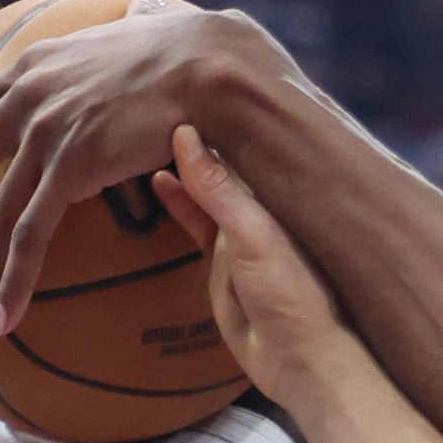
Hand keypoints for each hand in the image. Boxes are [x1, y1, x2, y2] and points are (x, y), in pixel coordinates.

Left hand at [0, 0, 269, 331]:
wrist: (201, 62)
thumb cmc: (179, 53)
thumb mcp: (116, 41)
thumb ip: (95, 58)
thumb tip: (117, 54)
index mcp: (39, 64)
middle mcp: (30, 95)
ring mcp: (45, 133)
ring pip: (0, 212)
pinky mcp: (69, 168)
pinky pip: (30, 234)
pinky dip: (15, 279)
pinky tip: (5, 313)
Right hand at [151, 127, 351, 406]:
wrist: (296, 360)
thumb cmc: (291, 295)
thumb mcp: (252, 235)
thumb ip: (218, 189)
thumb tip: (184, 135)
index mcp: (270, 191)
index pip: (237, 139)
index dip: (211, 113)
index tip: (179, 82)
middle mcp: (255, 207)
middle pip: (219, 160)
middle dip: (192, 135)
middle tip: (154, 100)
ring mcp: (235, 235)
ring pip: (202, 190)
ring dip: (179, 167)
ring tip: (146, 135)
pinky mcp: (219, 265)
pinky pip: (193, 226)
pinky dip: (176, 205)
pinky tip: (157, 184)